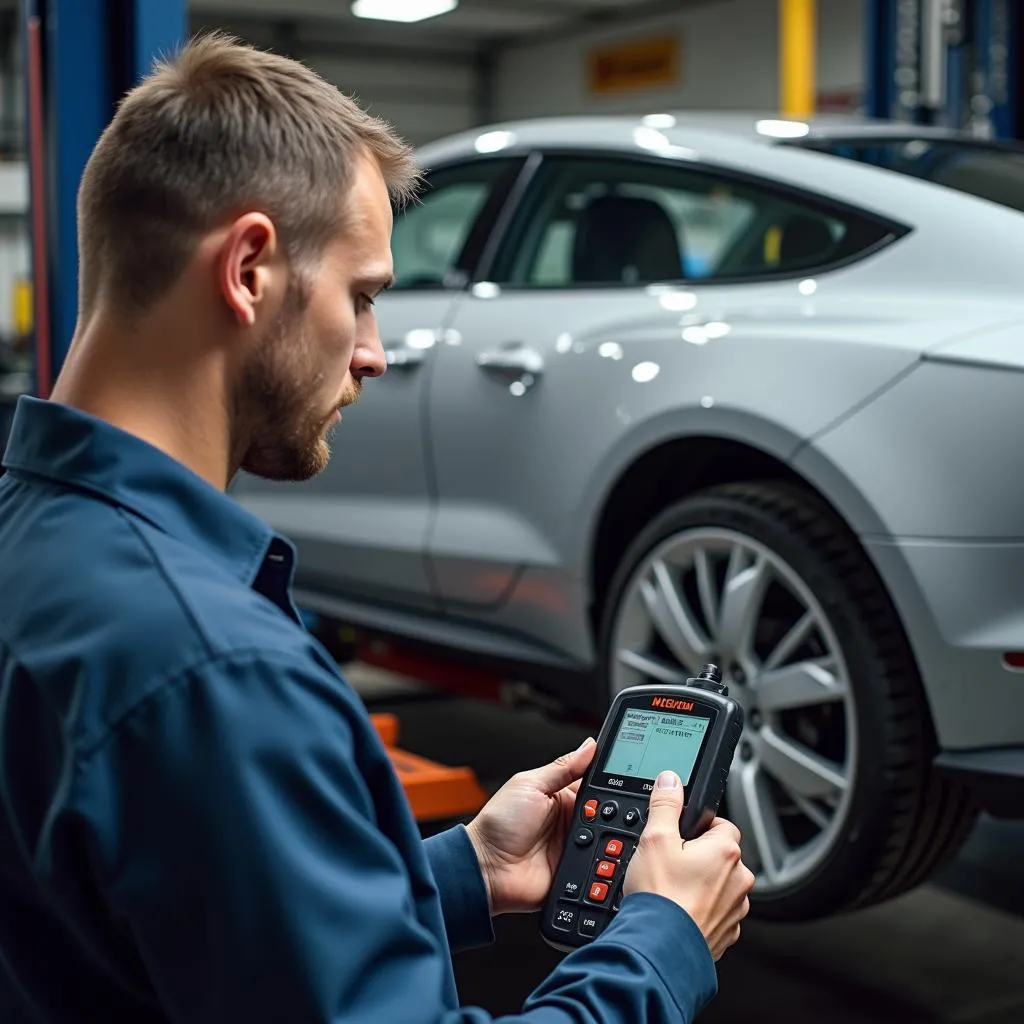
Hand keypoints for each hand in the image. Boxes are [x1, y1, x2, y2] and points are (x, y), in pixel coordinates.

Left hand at [465, 736, 596, 915]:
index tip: (628, 775)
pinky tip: (607, 856)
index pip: (596, 784)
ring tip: (603, 832)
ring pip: (609, 839)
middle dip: (614, 810)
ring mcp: (576, 847)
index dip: (611, 780)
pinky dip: (606, 862)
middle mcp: (571, 820)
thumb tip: (589, 746)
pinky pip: (599, 866)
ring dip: (610, 836)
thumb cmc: (498, 824)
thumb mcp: (529, 785)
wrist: (486, 867)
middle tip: (609, 809)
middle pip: (608, 812)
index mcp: (562, 795)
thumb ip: (562, 768)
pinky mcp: (577, 871)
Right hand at [623, 770, 754, 960]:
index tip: (680, 834)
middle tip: (670, 863)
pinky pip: (716, 912)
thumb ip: (665, 805)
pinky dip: (700, 910)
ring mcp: (735, 910)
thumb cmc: (660, 898)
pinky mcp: (726, 933)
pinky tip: (678, 910)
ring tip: (671, 889)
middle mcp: (739, 880)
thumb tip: (671, 782)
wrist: (660, 949)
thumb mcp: (654, 839)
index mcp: (726, 851)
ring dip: (701, 884)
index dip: (698, 826)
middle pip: (720, 855)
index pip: (722, 823)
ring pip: (720, 885)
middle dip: (698, 856)